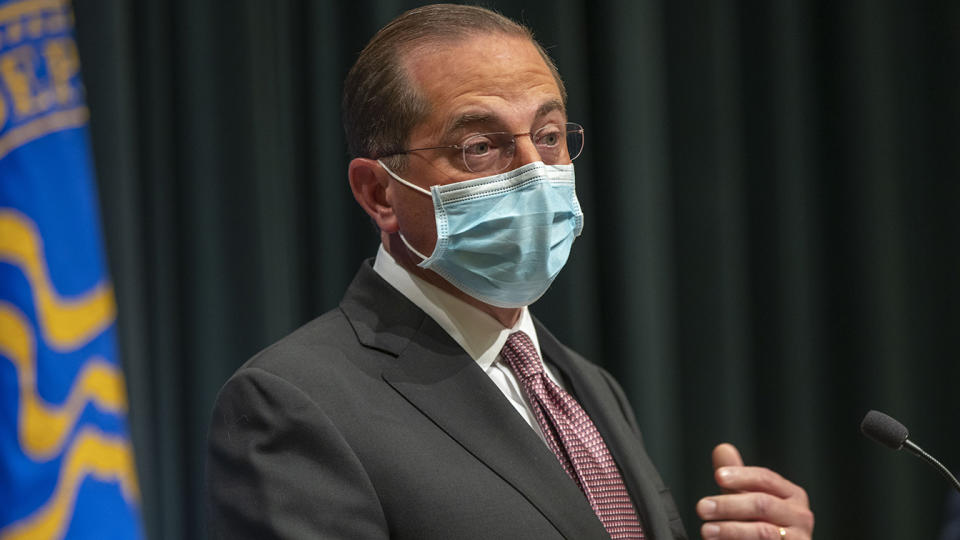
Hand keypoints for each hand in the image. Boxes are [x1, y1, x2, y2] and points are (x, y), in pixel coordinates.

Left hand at [696, 443, 813, 538]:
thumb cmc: (760, 524)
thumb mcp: (746, 499)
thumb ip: (736, 477)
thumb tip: (722, 448)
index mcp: (792, 494)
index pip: (765, 478)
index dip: (741, 476)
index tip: (718, 476)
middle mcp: (800, 515)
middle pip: (762, 504)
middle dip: (728, 505)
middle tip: (702, 507)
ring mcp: (800, 538)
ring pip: (763, 531)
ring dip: (730, 530)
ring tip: (706, 530)